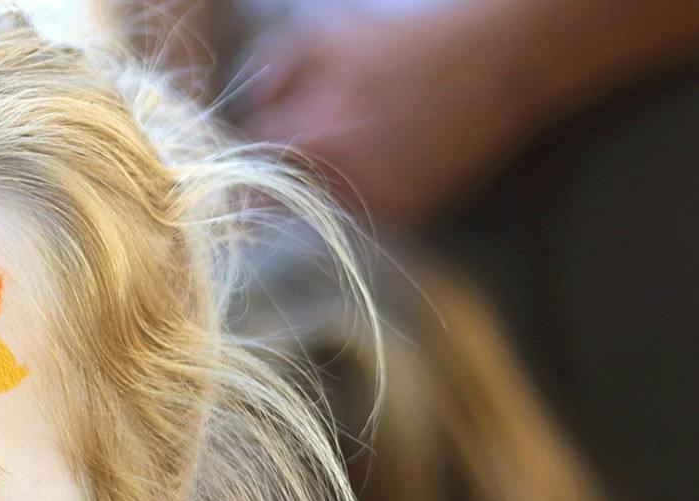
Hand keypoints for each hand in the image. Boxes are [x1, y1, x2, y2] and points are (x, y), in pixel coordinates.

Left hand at [237, 9, 535, 225]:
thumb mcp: (323, 36)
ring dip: (320, 177)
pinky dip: (361, 184)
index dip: (242, 148)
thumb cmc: (407, 40)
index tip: (248, 133)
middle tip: (301, 132)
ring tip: (354, 131)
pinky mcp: (411, 214)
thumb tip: (247, 108)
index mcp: (315, 143)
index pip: (244, 168)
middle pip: (279, 195)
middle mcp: (345, 186)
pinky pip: (362, 206)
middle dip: (278, 167)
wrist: (505, 60)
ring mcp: (381, 206)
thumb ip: (268, 73)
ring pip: (321, 202)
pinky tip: (387, 146)